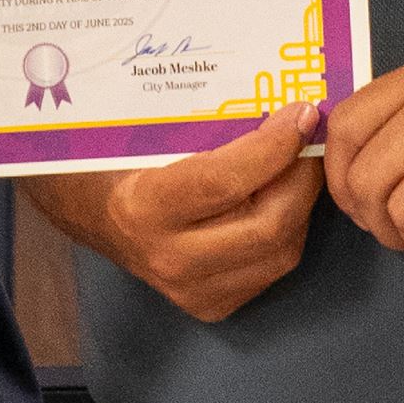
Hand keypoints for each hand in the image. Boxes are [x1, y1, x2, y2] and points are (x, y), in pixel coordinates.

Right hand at [24, 107, 323, 322]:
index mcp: (143, 208)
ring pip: (280, 251)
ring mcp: (192, 291)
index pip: (225, 181)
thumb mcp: (145, 132)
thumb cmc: (117, 158)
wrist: (90, 213)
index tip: (302, 113)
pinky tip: (282, 196)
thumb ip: (203, 120)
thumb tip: (273, 98)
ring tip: (301, 163)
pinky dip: (288, 229)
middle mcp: (169, 258)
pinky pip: (272, 267)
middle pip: (267, 225)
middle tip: (313, 138)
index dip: (274, 146)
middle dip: (302, 176)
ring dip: (301, 203)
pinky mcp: (211, 304)